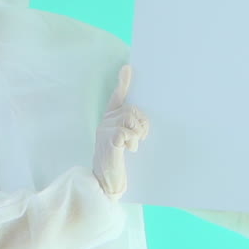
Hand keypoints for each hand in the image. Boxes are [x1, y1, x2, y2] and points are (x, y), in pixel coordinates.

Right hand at [93, 66, 150, 200]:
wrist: (105, 181)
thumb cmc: (117, 161)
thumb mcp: (125, 140)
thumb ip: (131, 127)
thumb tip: (143, 119)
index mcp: (110, 120)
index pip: (117, 97)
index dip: (123, 83)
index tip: (128, 68)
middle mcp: (105, 122)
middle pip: (132, 109)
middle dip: (142, 122)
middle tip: (142, 138)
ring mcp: (105, 130)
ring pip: (131, 119)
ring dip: (139, 133)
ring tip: (134, 145)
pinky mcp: (109, 141)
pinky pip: (128, 132)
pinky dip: (133, 141)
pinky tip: (129, 150)